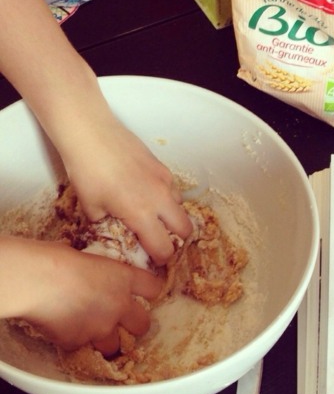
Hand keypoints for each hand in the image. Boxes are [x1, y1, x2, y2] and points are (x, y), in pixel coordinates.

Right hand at [7, 238, 162, 355]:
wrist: (33, 281)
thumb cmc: (54, 259)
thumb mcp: (84, 257)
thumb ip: (94, 269)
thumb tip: (85, 268)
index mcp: (124, 278)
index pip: (154, 288)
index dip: (149, 291)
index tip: (144, 293)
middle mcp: (119, 305)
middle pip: (143, 324)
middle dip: (134, 325)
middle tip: (121, 322)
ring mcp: (101, 327)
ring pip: (114, 345)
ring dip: (105, 340)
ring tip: (90, 332)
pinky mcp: (79, 341)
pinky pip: (80, 346)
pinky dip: (73, 341)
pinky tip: (61, 330)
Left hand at [61, 113, 192, 265]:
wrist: (90, 133)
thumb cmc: (86, 171)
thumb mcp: (90, 207)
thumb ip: (106, 225)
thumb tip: (111, 231)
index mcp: (141, 215)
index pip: (164, 248)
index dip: (161, 259)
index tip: (154, 261)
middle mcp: (160, 200)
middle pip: (186, 229)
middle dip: (177, 239)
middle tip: (161, 240)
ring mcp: (164, 182)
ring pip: (180, 207)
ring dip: (171, 216)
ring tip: (152, 214)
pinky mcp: (163, 167)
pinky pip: (171, 189)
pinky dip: (164, 196)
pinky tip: (145, 191)